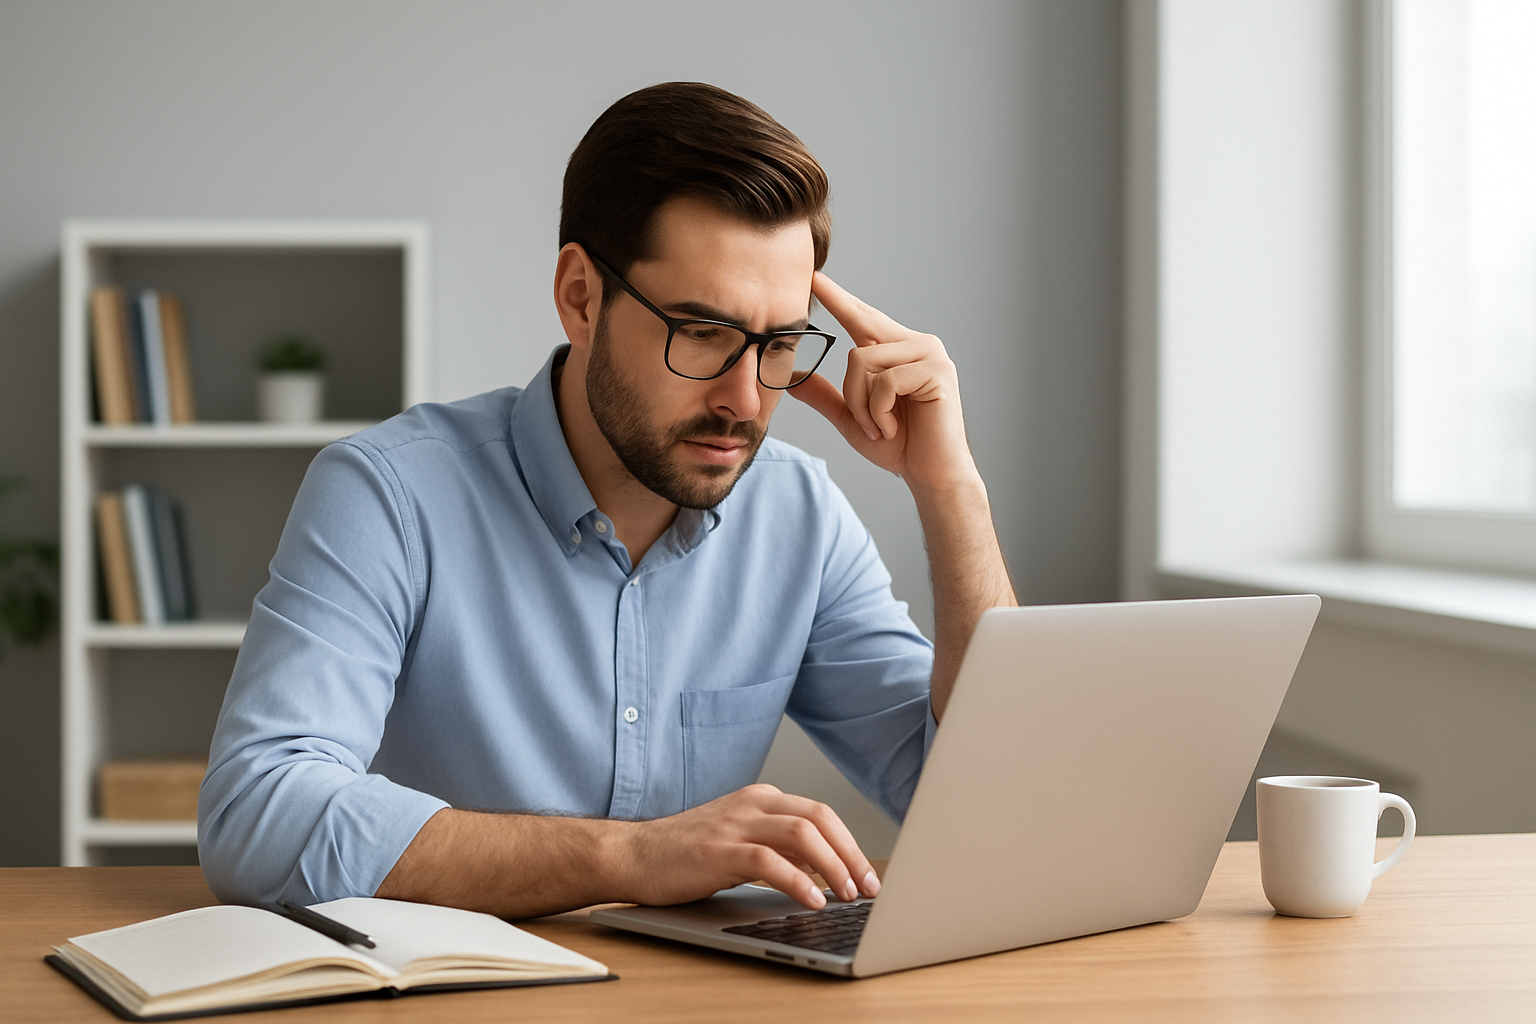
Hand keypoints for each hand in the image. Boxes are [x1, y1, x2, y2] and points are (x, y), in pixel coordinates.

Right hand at [617, 784, 880, 909]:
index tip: (867, 875)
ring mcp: (734, 824)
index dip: (850, 844)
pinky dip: (797, 881)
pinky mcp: (717, 850)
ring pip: (801, 834)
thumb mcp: (740, 842)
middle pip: (819, 818)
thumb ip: (778, 848)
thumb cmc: (685, 854)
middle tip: (866, 887)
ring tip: (845, 895)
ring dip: (832, 866)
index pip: (820, 813)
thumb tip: (823, 869)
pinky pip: (768, 861)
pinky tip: (812, 899)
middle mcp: (751, 805)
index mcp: (761, 799)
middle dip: (850, 854)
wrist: (632, 855)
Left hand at [792, 273, 978, 491]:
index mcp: (898, 349)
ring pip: (864, 363)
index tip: (814, 277)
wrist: (931, 475)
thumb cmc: (899, 446)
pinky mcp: (937, 370)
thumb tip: (793, 378)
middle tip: (869, 422)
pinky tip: (892, 428)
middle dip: (853, 392)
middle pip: (857, 348)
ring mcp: (929, 354)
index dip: (838, 298)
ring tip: (882, 429)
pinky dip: (879, 412)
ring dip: (864, 406)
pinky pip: (885, 381)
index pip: (862, 318)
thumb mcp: (853, 418)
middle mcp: (917, 344)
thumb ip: (826, 395)